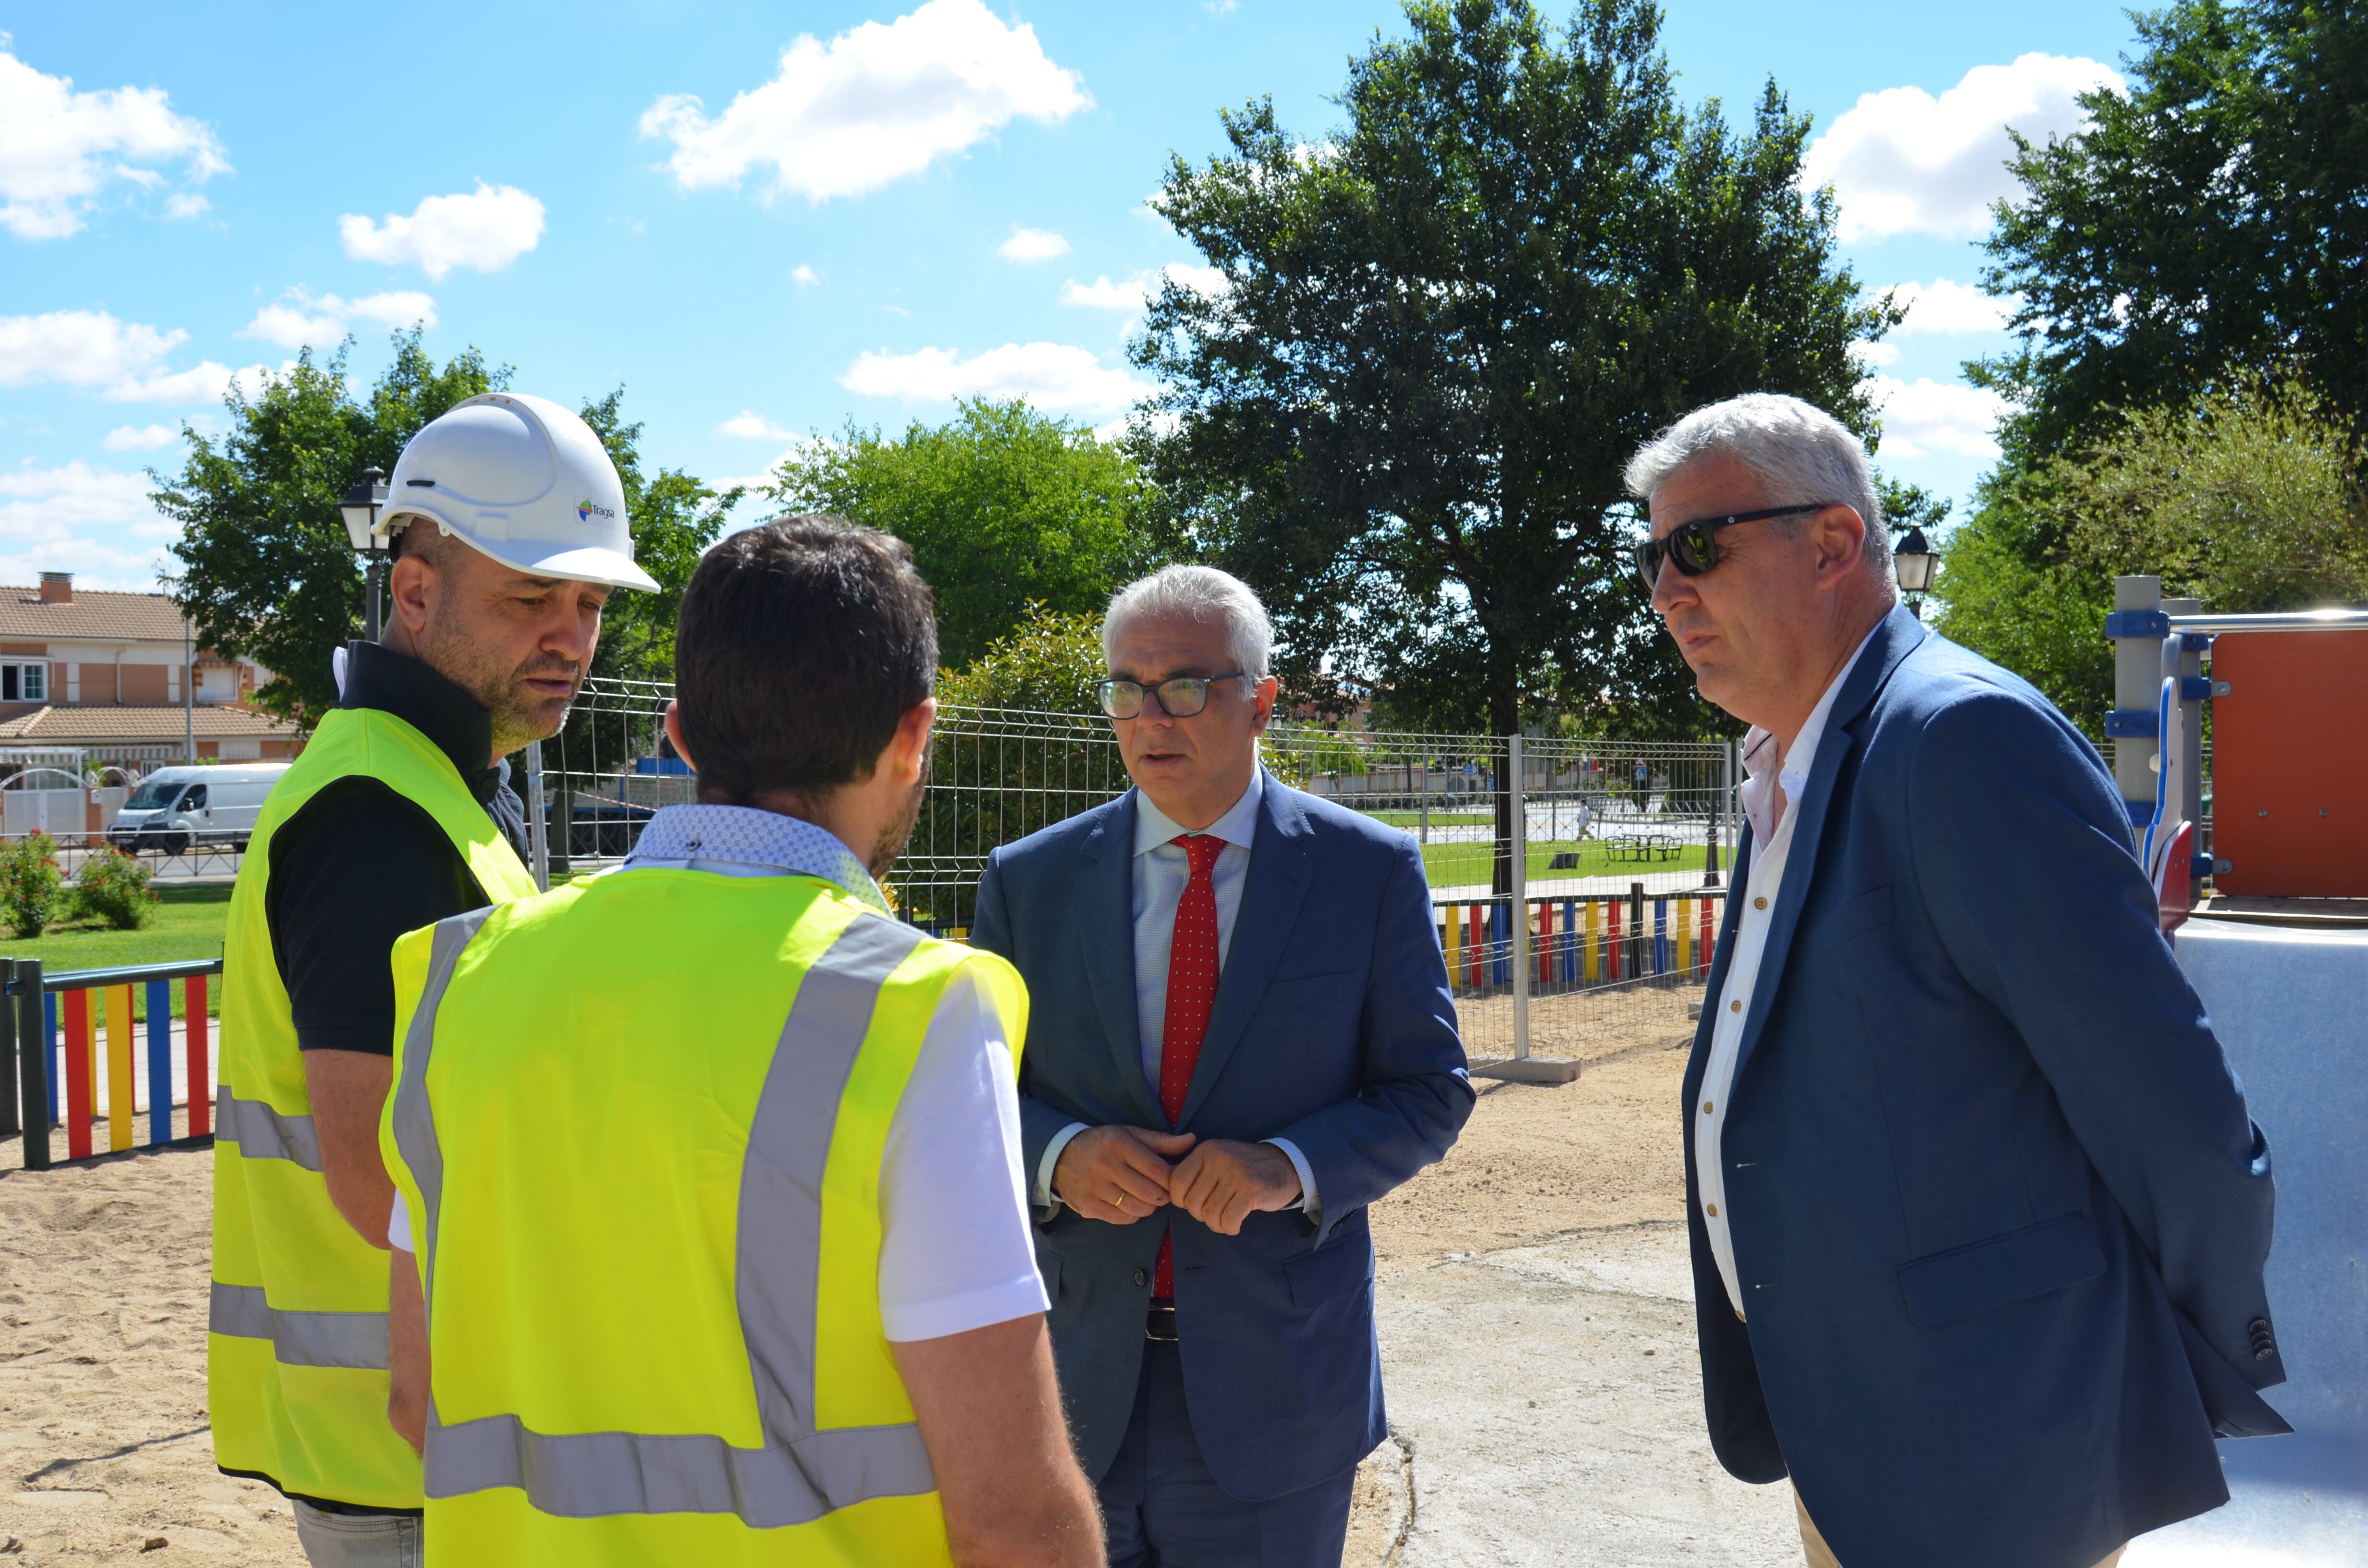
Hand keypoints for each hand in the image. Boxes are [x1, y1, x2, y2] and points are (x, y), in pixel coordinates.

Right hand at [1053, 1126, 1196, 1224]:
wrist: (1062, 1157)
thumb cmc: (1103, 1144)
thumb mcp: (1130, 1135)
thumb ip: (1162, 1141)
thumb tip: (1191, 1140)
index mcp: (1119, 1145)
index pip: (1157, 1170)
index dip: (1172, 1180)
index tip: (1174, 1182)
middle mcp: (1106, 1166)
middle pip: (1150, 1192)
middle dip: (1162, 1196)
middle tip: (1162, 1192)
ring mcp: (1095, 1188)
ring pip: (1137, 1208)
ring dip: (1149, 1207)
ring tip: (1146, 1198)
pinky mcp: (1088, 1206)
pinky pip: (1121, 1218)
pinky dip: (1132, 1215)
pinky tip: (1130, 1204)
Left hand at [1167, 1139, 1301, 1235]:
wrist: (1285, 1165)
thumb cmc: (1245, 1168)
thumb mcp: (1218, 1159)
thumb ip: (1196, 1172)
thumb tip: (1169, 1193)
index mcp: (1206, 1150)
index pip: (1177, 1182)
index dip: (1180, 1201)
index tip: (1195, 1204)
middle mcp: (1219, 1158)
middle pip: (1192, 1202)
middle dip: (1201, 1216)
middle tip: (1216, 1213)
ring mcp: (1237, 1173)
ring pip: (1210, 1214)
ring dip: (1217, 1225)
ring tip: (1226, 1220)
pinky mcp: (1252, 1190)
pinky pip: (1229, 1219)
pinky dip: (1230, 1228)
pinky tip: (1236, 1225)